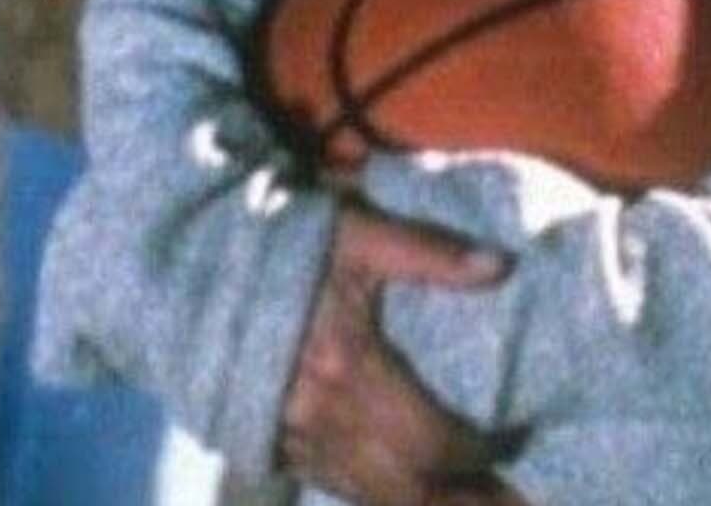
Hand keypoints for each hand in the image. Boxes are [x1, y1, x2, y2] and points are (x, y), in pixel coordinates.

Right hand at [276, 200, 521, 505]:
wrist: (190, 265)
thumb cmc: (281, 242)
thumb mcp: (356, 232)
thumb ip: (428, 251)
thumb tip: (501, 266)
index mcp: (349, 369)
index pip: (433, 442)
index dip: (482, 454)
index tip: (520, 445)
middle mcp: (321, 418)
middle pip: (409, 488)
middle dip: (466, 499)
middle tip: (515, 502)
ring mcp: (292, 438)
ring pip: (371, 496)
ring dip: (425, 504)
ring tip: (472, 501)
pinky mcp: (270, 442)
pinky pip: (335, 486)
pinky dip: (378, 496)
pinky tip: (406, 491)